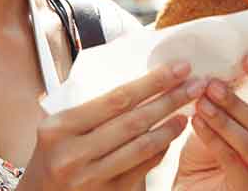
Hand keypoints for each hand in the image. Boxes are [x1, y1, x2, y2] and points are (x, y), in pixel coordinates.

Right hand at [19, 62, 206, 190]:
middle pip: (134, 120)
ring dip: (169, 127)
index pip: (116, 98)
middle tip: (196, 84)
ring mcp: (89, 179)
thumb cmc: (51, 156)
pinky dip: (159, 151)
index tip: (179, 68)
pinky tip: (170, 137)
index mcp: (59, 127)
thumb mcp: (57, 128)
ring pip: (141, 147)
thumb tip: (138, 80)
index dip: (152, 82)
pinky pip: (141, 169)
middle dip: (170, 99)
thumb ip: (89, 108)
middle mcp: (73, 154)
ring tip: (187, 111)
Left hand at [174, 55, 247, 190]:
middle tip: (212, 85)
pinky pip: (233, 161)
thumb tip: (218, 70)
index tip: (247, 58)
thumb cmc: (206, 161)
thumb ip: (225, 104)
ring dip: (224, 119)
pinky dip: (214, 139)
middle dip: (237, 102)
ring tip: (201, 102)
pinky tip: (196, 122)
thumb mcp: (218, 126)